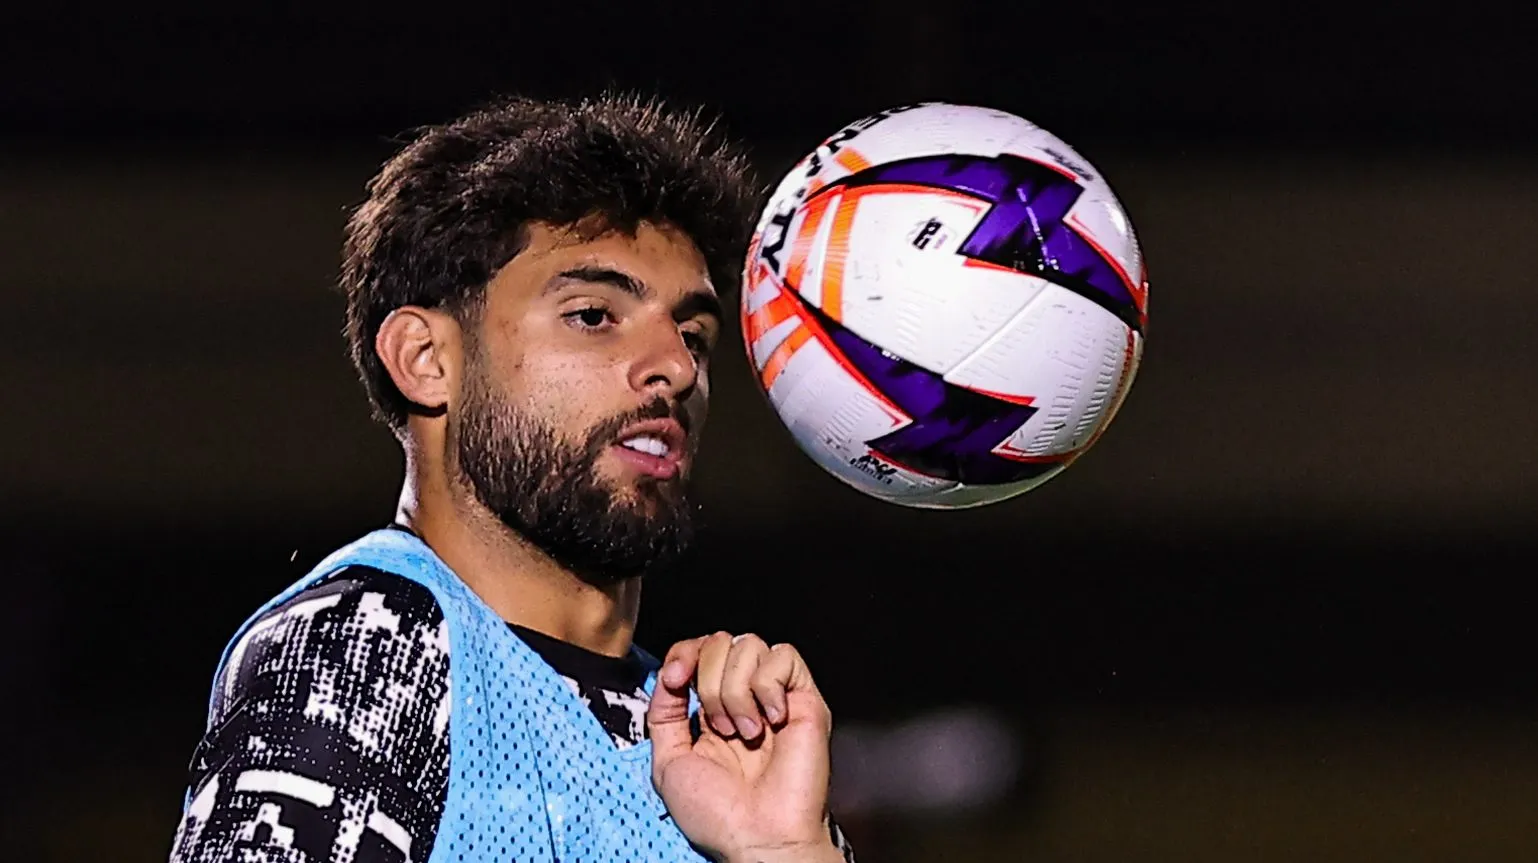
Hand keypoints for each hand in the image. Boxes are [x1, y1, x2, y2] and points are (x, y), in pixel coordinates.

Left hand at [647, 632, 842, 862]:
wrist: (757, 835)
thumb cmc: (718, 815)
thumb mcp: (669, 763)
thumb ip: (663, 714)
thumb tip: (670, 675)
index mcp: (712, 710)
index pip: (698, 650)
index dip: (684, 653)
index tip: (674, 680)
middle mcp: (744, 697)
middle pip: (719, 641)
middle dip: (708, 681)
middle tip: (720, 728)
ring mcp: (775, 696)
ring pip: (749, 645)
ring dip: (736, 691)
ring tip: (745, 733)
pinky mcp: (805, 697)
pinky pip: (783, 656)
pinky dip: (767, 687)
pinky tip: (771, 720)